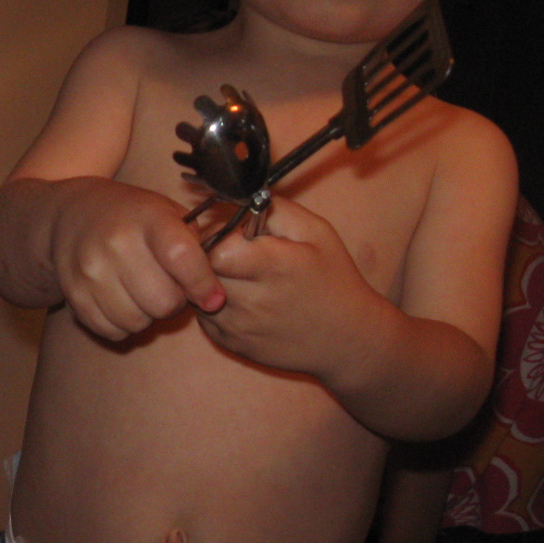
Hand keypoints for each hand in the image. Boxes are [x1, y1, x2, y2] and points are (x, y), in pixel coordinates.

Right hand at [48, 178, 223, 339]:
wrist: (71, 214)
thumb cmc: (132, 217)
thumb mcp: (167, 213)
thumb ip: (195, 246)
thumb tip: (214, 294)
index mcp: (146, 217)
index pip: (181, 257)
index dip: (202, 284)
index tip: (213, 297)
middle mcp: (115, 242)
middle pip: (163, 301)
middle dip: (175, 302)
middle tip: (169, 286)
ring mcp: (90, 270)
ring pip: (138, 322)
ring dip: (148, 315)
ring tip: (143, 291)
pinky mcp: (74, 295)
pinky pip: (113, 331)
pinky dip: (124, 324)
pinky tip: (122, 300)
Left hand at [196, 197, 388, 375]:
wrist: (347, 339)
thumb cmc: (333, 279)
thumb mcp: (315, 231)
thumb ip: (273, 208)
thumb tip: (236, 198)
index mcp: (274, 267)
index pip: (215, 247)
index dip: (218, 235)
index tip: (235, 235)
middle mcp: (251, 301)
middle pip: (202, 269)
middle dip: (210, 255)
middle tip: (234, 253)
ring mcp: (238, 328)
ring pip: (196, 291)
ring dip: (210, 278)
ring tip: (240, 275)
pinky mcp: (229, 344)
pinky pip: (202, 314)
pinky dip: (212, 302)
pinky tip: (241, 298)